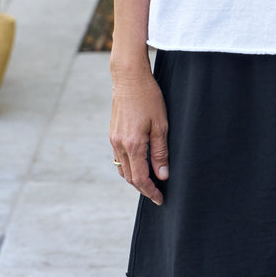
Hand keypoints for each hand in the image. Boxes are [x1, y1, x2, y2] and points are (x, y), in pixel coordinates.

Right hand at [109, 62, 168, 204]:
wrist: (129, 77)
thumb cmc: (148, 97)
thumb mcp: (161, 124)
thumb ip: (160, 152)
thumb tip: (162, 175)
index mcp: (132, 145)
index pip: (141, 178)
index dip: (151, 191)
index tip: (160, 198)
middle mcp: (119, 145)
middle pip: (130, 177)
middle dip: (143, 188)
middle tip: (157, 193)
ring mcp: (114, 139)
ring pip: (122, 168)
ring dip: (135, 178)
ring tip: (150, 181)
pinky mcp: (112, 133)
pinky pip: (118, 158)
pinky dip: (128, 166)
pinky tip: (138, 164)